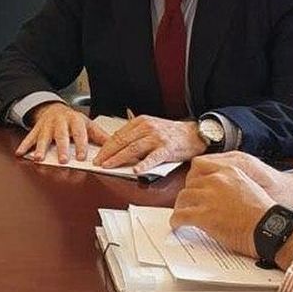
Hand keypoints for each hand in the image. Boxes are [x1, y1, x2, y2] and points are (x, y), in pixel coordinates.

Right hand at [16, 102, 108, 161]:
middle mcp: (60, 121)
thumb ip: (99, 136)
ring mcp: (46, 125)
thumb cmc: (72, 120)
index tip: (82, 157)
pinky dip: (24, 145)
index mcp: (75, 120)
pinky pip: (29, 137)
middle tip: (63, 160)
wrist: (53, 108)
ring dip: (40, 147)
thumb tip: (114, 146)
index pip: (79, 132)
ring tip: (38, 158)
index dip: (81, 144)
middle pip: (61, 135)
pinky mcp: (36, 129)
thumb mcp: (87, 125)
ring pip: (43, 136)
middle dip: (61, 147)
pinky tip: (20, 153)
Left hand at [93, 115, 207, 173]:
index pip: (119, 134)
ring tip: (108, 165)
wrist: (194, 133)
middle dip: (108, 153)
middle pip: (122, 141)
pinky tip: (136, 170)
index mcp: (141, 122)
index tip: (98, 154)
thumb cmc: (171, 133)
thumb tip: (117, 145)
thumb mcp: (151, 127)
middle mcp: (148, 128)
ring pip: (133, 148)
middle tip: (98, 162)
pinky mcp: (167, 149)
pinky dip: (144, 164)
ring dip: (118, 158)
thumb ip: (135, 134)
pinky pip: (153, 158)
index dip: (106, 146)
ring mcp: (157, 138)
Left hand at [170, 152, 289, 254]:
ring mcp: (209, 197)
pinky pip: (180, 216)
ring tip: (182, 216)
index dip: (193, 178)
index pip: (199, 165)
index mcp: (229, 170)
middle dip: (188, 195)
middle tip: (188, 205)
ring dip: (181, 208)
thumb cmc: (264, 213)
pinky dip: (176, 221)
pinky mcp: (204, 215)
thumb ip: (231, 184)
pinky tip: (178, 226)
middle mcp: (217, 179)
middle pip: (189, 183)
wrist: (271, 228)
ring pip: (183, 198)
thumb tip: (219, 193)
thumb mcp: (249, 186)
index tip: (193, 187)